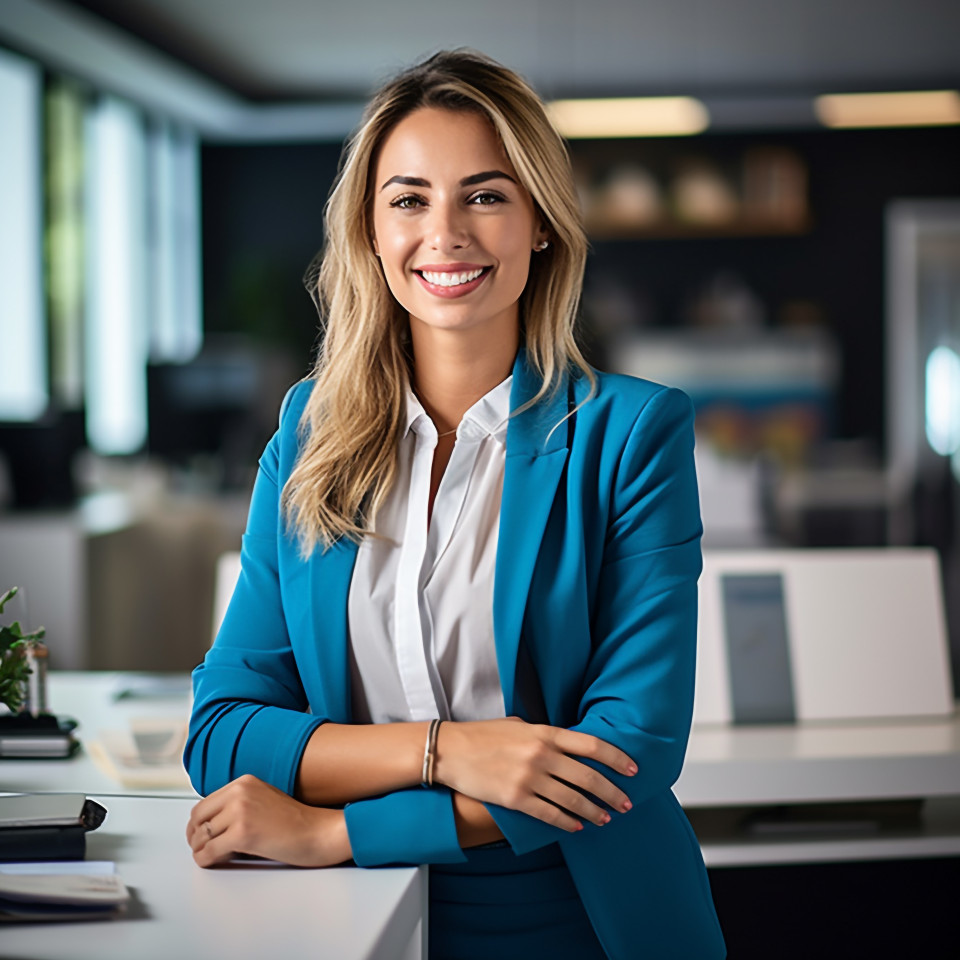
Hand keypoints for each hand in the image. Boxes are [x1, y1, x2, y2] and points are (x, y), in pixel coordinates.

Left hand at [186, 774, 351, 867]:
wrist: (318, 831)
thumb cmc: (297, 821)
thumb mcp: (264, 799)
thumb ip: (240, 804)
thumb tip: (213, 823)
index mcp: (245, 782)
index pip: (205, 802)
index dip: (198, 822)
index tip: (199, 834)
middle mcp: (240, 792)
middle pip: (198, 817)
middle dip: (194, 835)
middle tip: (198, 848)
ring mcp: (240, 811)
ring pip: (202, 835)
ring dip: (200, 849)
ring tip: (208, 856)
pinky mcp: (242, 833)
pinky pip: (209, 850)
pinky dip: (205, 859)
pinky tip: (212, 862)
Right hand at [434, 718, 636, 832]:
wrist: (450, 751)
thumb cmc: (483, 735)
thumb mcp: (518, 724)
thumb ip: (543, 734)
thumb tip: (566, 744)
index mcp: (544, 733)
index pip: (592, 745)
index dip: (616, 758)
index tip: (632, 769)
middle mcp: (541, 755)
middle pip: (589, 777)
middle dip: (611, 792)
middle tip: (625, 802)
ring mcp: (529, 778)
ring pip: (573, 800)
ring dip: (594, 811)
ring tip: (606, 818)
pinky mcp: (516, 800)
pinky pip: (550, 815)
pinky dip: (568, 822)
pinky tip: (577, 826)